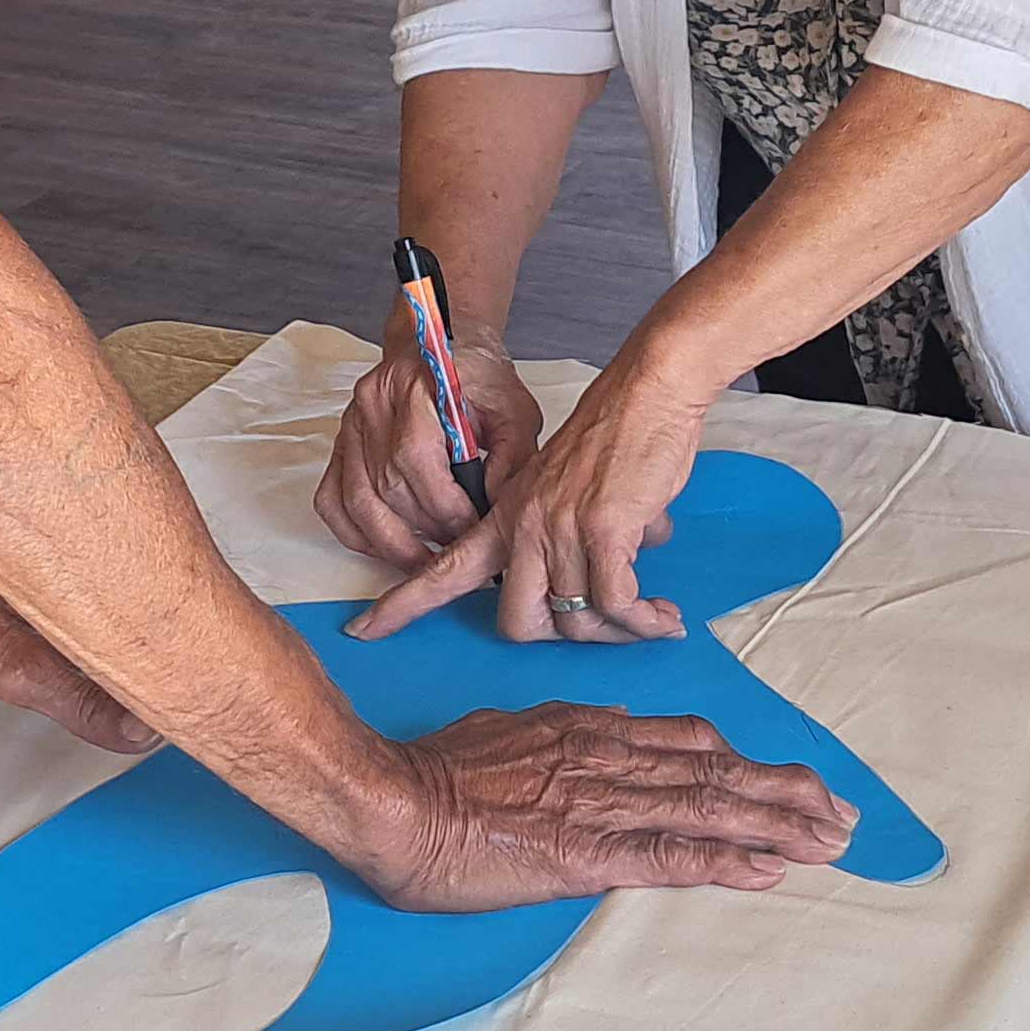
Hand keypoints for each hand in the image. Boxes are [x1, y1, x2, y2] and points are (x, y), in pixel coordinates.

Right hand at [314, 341, 544, 566]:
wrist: (441, 344)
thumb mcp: (515, 412)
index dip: (445, 510)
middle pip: (387, 488)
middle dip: (424, 533)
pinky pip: (332, 499)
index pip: (417, 463)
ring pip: (356, 502)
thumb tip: (493, 513)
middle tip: (452, 555)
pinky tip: (384, 545)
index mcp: (416, 388)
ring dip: (390, 543)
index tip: (470, 535)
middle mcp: (374, 405)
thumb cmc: (478, 377)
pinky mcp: (341, 443)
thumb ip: (512, 461)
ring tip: (422, 563)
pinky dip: (354, 532)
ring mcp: (351, 425)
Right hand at [349, 701, 851, 910]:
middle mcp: (611, 757)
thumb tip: (579, 745)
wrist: (391, 798)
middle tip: (845, 815)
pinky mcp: (588, 852)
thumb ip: (553, 742)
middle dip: (788, 792)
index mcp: (590, 730)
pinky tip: (770, 870)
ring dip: (780, 826)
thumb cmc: (432, 772)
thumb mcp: (503, 734)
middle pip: (719, 770)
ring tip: (833, 842)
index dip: (743, 762)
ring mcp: (603, 802)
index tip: (785, 780)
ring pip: (712, 807)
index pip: (687, 742)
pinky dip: (728, 861)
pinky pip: (672, 856)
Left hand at [350, 351, 709, 644]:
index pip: (440, 569)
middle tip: (608, 627)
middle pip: (519, 623)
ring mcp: (560, 530)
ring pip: (576, 621)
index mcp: (505, 517)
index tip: (362, 631)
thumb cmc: (616, 439)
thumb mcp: (566, 488)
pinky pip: (617, 604)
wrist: (647, 392)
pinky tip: (667, 618)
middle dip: (566, 638)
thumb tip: (600, 576)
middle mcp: (523, 527)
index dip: (401, 605)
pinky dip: (644, 620)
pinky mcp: (604, 532)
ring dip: (621, 631)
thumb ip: (565, 534)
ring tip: (655, 618)